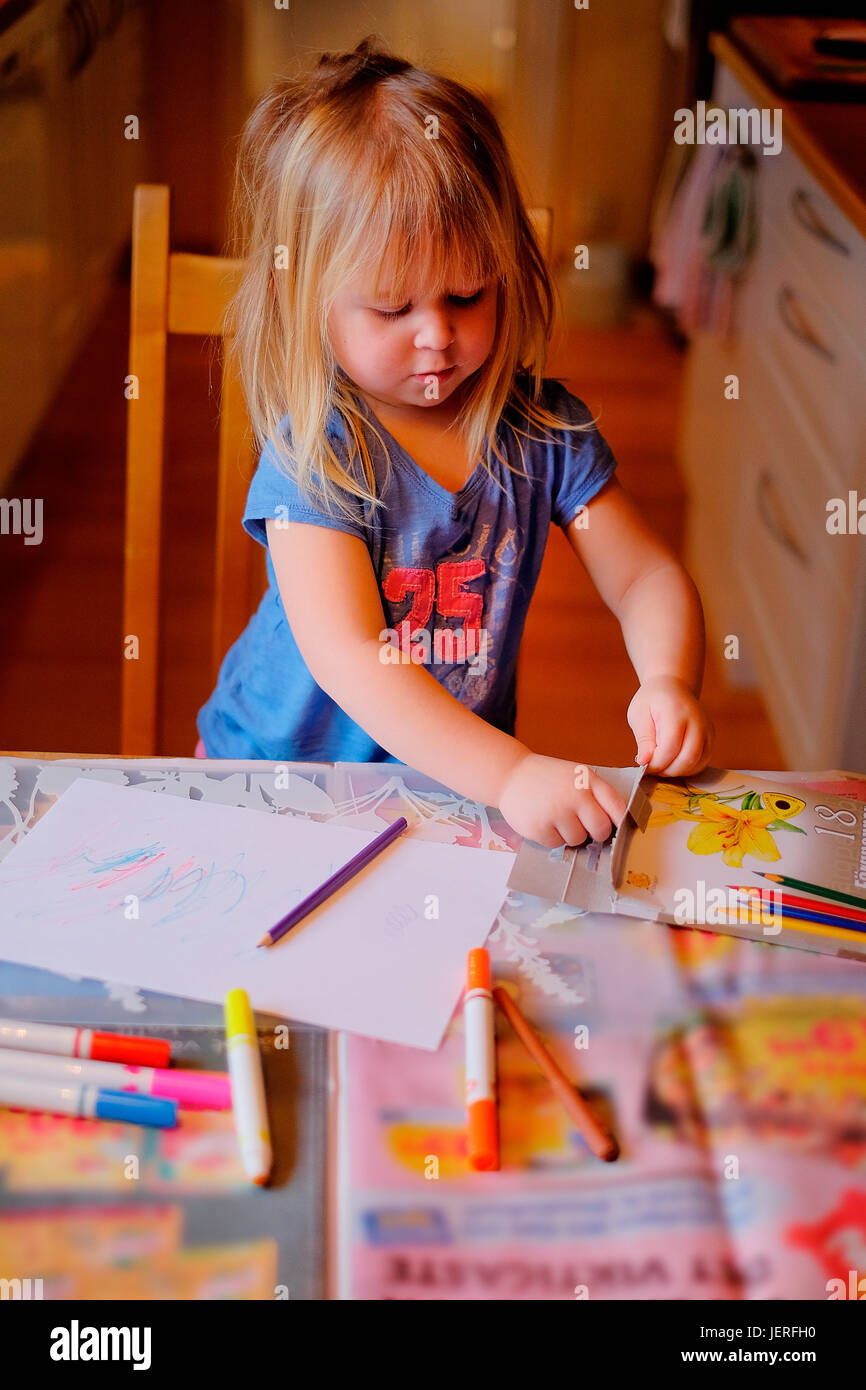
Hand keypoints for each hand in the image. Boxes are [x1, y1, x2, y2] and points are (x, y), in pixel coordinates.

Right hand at [498, 752, 628, 848]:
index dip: (622, 822)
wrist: (510, 774)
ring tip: (556, 816)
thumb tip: (619, 824)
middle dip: (595, 832)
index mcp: (588, 780)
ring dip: (570, 833)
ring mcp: (556, 812)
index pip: (617, 807)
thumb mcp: (576, 776)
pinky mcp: (539, 827)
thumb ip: (597, 795)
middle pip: (601, 830)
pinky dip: (552, 837)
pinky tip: (543, 820)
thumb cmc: (548, 778)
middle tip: (582, 824)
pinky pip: (557, 844)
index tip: (624, 831)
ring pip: (578, 839)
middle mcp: (575, 795)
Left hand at [626, 676, 713, 774]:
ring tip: (662, 765)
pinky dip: (687, 768)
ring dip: (678, 771)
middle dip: (668, 770)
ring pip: (698, 763)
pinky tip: (673, 763)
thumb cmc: (652, 700)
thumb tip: (644, 761)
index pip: (670, 747)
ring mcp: (707, 730)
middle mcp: (697, 721)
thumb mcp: (639, 714)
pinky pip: (703, 761)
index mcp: (677, 712)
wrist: (673, 686)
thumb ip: (643, 739)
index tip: (644, 765)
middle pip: (688, 758)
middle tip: (652, 768)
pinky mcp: (710, 738)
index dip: (656, 762)